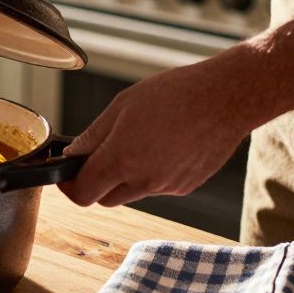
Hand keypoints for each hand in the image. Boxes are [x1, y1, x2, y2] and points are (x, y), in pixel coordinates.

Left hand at [57, 59, 255, 207]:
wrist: (227, 99)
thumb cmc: (174, 94)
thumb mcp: (122, 105)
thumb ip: (93, 136)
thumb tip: (72, 154)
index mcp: (122, 159)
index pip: (82, 194)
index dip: (68, 186)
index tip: (66, 173)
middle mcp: (144, 181)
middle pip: (105, 198)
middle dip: (95, 181)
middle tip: (99, 154)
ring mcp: (167, 187)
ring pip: (131, 192)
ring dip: (124, 176)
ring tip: (139, 141)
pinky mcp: (186, 187)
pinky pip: (156, 187)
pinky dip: (150, 173)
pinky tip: (163, 145)